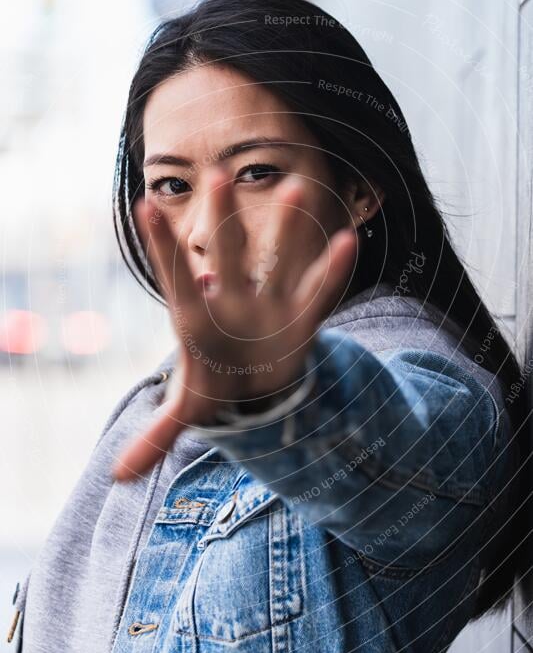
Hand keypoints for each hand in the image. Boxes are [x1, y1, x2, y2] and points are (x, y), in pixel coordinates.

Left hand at [112, 164, 357, 481]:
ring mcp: (267, 304)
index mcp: (197, 320)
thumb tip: (119, 477)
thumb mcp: (189, 408)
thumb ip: (157, 435)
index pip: (176, 280)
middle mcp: (232, 300)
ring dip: (288, 229)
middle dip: (222, 220)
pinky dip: (333, 273)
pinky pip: (318, 293)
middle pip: (226, 257)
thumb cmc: (214, 381)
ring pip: (277, 260)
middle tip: (217, 175)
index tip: (145, 206)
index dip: (162, 248)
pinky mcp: (299, 318)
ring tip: (297, 188)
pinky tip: (349, 241)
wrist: (250, 375)